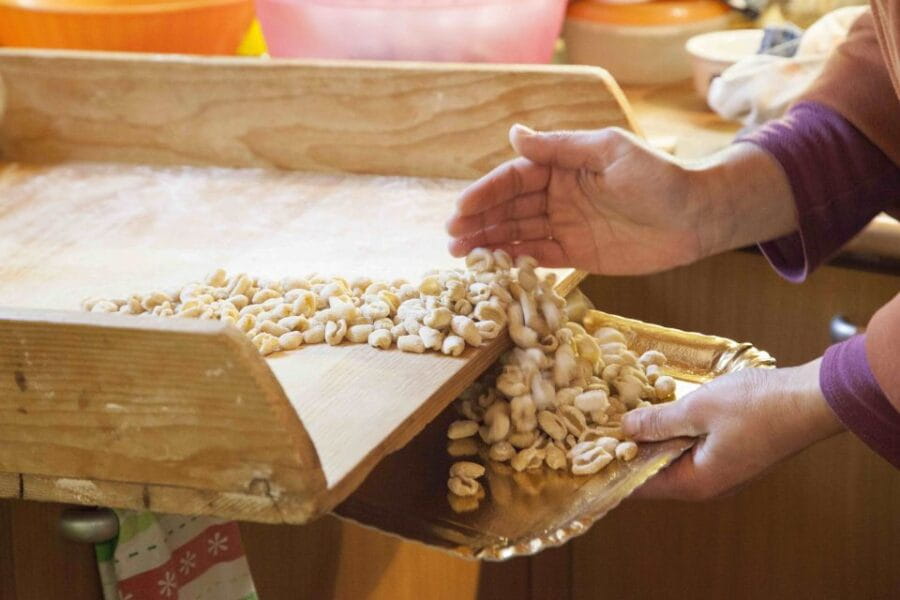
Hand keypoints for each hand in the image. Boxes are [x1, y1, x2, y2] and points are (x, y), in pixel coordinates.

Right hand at [446, 124, 795, 274]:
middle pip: (509, 208)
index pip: (514, 177)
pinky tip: (493, 266)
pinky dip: (516, 260)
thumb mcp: (609, 151)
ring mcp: (566, 225)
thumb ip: (561, 147)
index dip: (486, 193)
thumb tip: (515, 134)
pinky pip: (539, 257)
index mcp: (563, 165)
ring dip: (488, 242)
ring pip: (518, 233)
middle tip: (451, 239)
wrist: (696, 217)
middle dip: (478, 222)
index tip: (461, 208)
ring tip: (460, 255)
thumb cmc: (658, 176)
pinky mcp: (578, 254)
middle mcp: (558, 195)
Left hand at [622, 359, 844, 499]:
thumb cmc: (756, 406)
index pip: (640, 486)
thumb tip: (626, 429)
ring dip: (652, 436)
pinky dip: (674, 430)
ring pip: (673, 457)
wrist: (810, 400)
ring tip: (625, 413)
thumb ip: (658, 421)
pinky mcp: (731, 453)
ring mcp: (721, 469)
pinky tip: (661, 408)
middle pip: (655, 472)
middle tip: (601, 425)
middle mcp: (707, 483)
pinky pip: (692, 446)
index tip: (587, 452)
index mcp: (695, 482)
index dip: (612, 468)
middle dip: (629, 449)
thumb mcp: (697, 409)